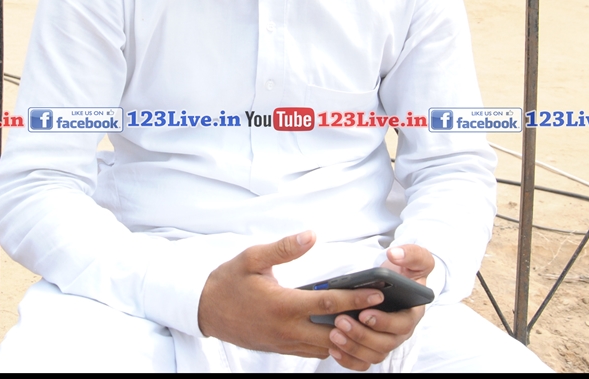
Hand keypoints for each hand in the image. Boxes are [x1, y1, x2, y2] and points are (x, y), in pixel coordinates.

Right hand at [197, 231, 386, 359]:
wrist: (205, 310)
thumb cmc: (228, 281)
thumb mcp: (252, 257)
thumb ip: (284, 248)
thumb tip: (311, 235)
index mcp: (282, 305)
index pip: (329, 304)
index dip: (356, 299)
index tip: (378, 293)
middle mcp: (287, 329)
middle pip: (335, 332)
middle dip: (361, 323)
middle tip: (383, 311)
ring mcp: (285, 343)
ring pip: (327, 347)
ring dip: (347, 336)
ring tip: (367, 319)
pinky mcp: (282, 349)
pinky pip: (314, 352)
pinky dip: (331, 343)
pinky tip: (341, 329)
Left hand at [324, 244, 434, 369]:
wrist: (395, 278)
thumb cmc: (406, 270)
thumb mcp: (416, 258)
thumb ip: (412, 254)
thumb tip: (395, 254)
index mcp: (413, 312)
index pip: (402, 324)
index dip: (384, 322)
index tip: (364, 313)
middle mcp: (401, 330)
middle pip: (385, 343)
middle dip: (362, 335)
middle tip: (341, 321)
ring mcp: (387, 340)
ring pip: (373, 354)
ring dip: (353, 347)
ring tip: (333, 334)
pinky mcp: (373, 347)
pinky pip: (363, 361)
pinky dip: (349, 359)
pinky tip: (333, 350)